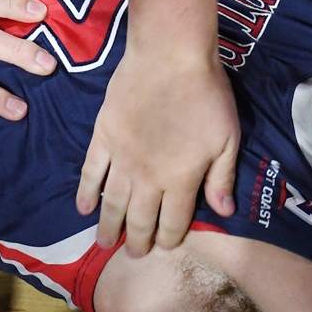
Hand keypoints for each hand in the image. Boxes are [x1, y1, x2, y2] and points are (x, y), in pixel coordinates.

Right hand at [76, 41, 238, 254]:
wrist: (170, 55)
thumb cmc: (207, 95)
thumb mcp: (227, 138)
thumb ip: (221, 178)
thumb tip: (223, 213)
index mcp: (180, 179)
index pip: (173, 221)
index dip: (169, 239)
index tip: (165, 247)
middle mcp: (147, 177)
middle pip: (140, 219)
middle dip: (137, 242)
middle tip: (133, 256)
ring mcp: (121, 158)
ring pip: (113, 202)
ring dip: (108, 226)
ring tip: (104, 243)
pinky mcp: (103, 137)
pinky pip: (91, 173)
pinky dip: (86, 193)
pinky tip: (83, 208)